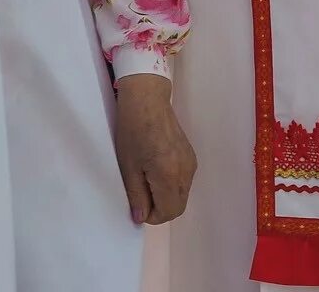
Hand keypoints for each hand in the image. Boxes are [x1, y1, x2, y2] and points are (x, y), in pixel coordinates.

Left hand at [113, 74, 195, 224]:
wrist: (148, 102)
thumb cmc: (132, 132)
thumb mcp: (128, 167)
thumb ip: (137, 195)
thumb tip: (141, 217)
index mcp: (170, 175)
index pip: (169, 212)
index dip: (152, 216)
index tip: (137, 204)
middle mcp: (186, 171)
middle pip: (179, 206)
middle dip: (160, 208)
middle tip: (140, 194)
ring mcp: (191, 163)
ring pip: (182, 194)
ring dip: (165, 197)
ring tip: (146, 179)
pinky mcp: (191, 156)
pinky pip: (183, 182)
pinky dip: (171, 185)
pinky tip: (156, 169)